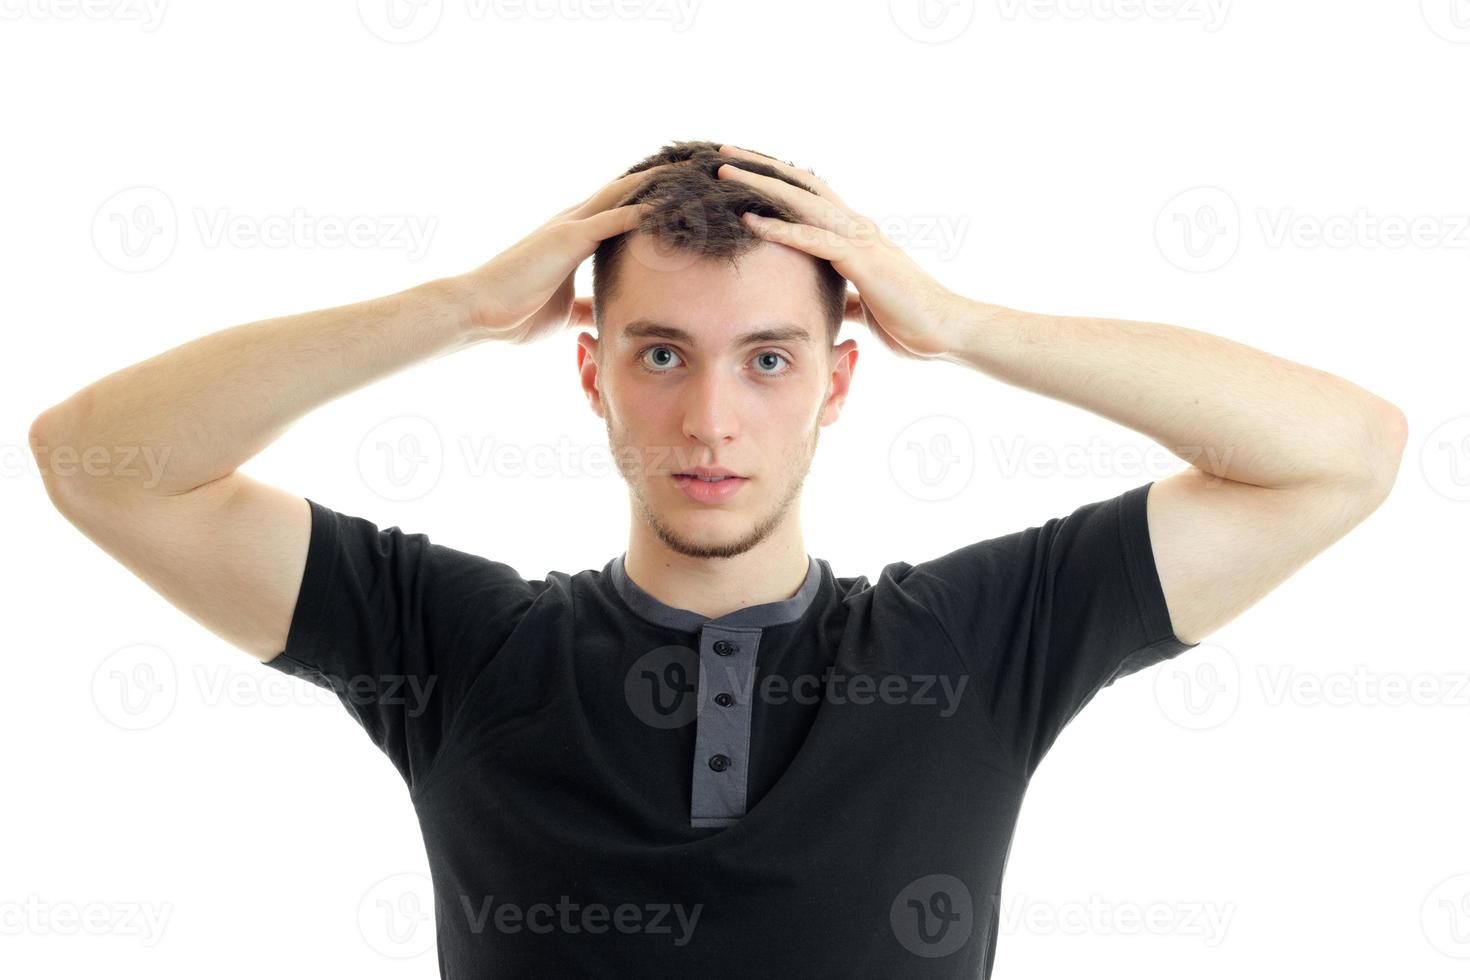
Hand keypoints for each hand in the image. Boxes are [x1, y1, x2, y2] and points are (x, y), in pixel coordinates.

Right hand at [457, 162, 689, 343]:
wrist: (478, 313)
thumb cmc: (515, 314)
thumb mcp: (563, 313)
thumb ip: (585, 306)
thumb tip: (603, 315)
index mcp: (575, 238)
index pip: (620, 210)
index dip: (651, 200)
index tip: (683, 194)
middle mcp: (575, 223)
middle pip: (627, 191)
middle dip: (662, 180)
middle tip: (698, 168)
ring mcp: (571, 226)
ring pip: (624, 194)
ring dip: (660, 183)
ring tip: (695, 172)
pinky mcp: (568, 237)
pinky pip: (613, 218)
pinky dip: (643, 210)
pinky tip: (671, 202)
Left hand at [713, 144, 969, 360]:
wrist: (945, 329)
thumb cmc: (909, 319)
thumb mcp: (866, 304)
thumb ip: (847, 294)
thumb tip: (836, 301)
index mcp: (854, 235)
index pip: (808, 197)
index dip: (775, 180)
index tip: (742, 169)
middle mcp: (855, 227)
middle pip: (799, 184)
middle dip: (759, 166)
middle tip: (722, 150)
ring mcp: (859, 239)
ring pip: (801, 200)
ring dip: (760, 185)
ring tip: (724, 171)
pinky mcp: (861, 260)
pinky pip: (813, 239)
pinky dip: (780, 228)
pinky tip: (750, 220)